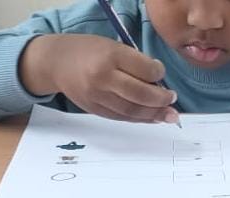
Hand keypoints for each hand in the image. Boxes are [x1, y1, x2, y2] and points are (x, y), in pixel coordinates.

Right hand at [20, 34, 179, 123]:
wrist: (57, 62)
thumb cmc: (89, 51)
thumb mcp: (113, 46)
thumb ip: (134, 62)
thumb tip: (159, 82)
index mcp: (110, 56)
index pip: (144, 69)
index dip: (159, 73)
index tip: (162, 73)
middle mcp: (103, 77)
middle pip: (140, 94)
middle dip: (161, 99)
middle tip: (172, 98)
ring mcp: (97, 96)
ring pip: (132, 110)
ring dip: (154, 114)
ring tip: (169, 115)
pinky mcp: (94, 109)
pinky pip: (121, 117)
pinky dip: (139, 119)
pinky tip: (152, 117)